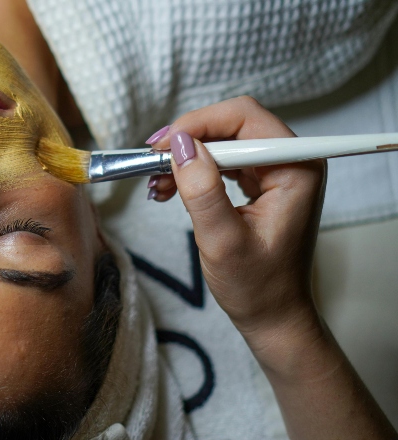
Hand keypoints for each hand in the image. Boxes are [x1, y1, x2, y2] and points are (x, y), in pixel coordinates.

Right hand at [146, 97, 325, 371]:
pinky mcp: (261, 182)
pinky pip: (223, 160)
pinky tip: (169, 187)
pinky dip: (194, 169)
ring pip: (223, 140)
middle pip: (232, 124)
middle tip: (150, 161)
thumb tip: (177, 143)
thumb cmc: (256, 286)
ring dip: (186, 155)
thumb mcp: (222, 240)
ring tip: (156, 182)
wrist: (272, 315)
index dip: (198, 124)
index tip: (160, 147)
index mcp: (296, 169)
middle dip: (188, 139)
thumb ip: (202, 190)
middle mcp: (292, 161)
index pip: (245, 118)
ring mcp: (276, 170)